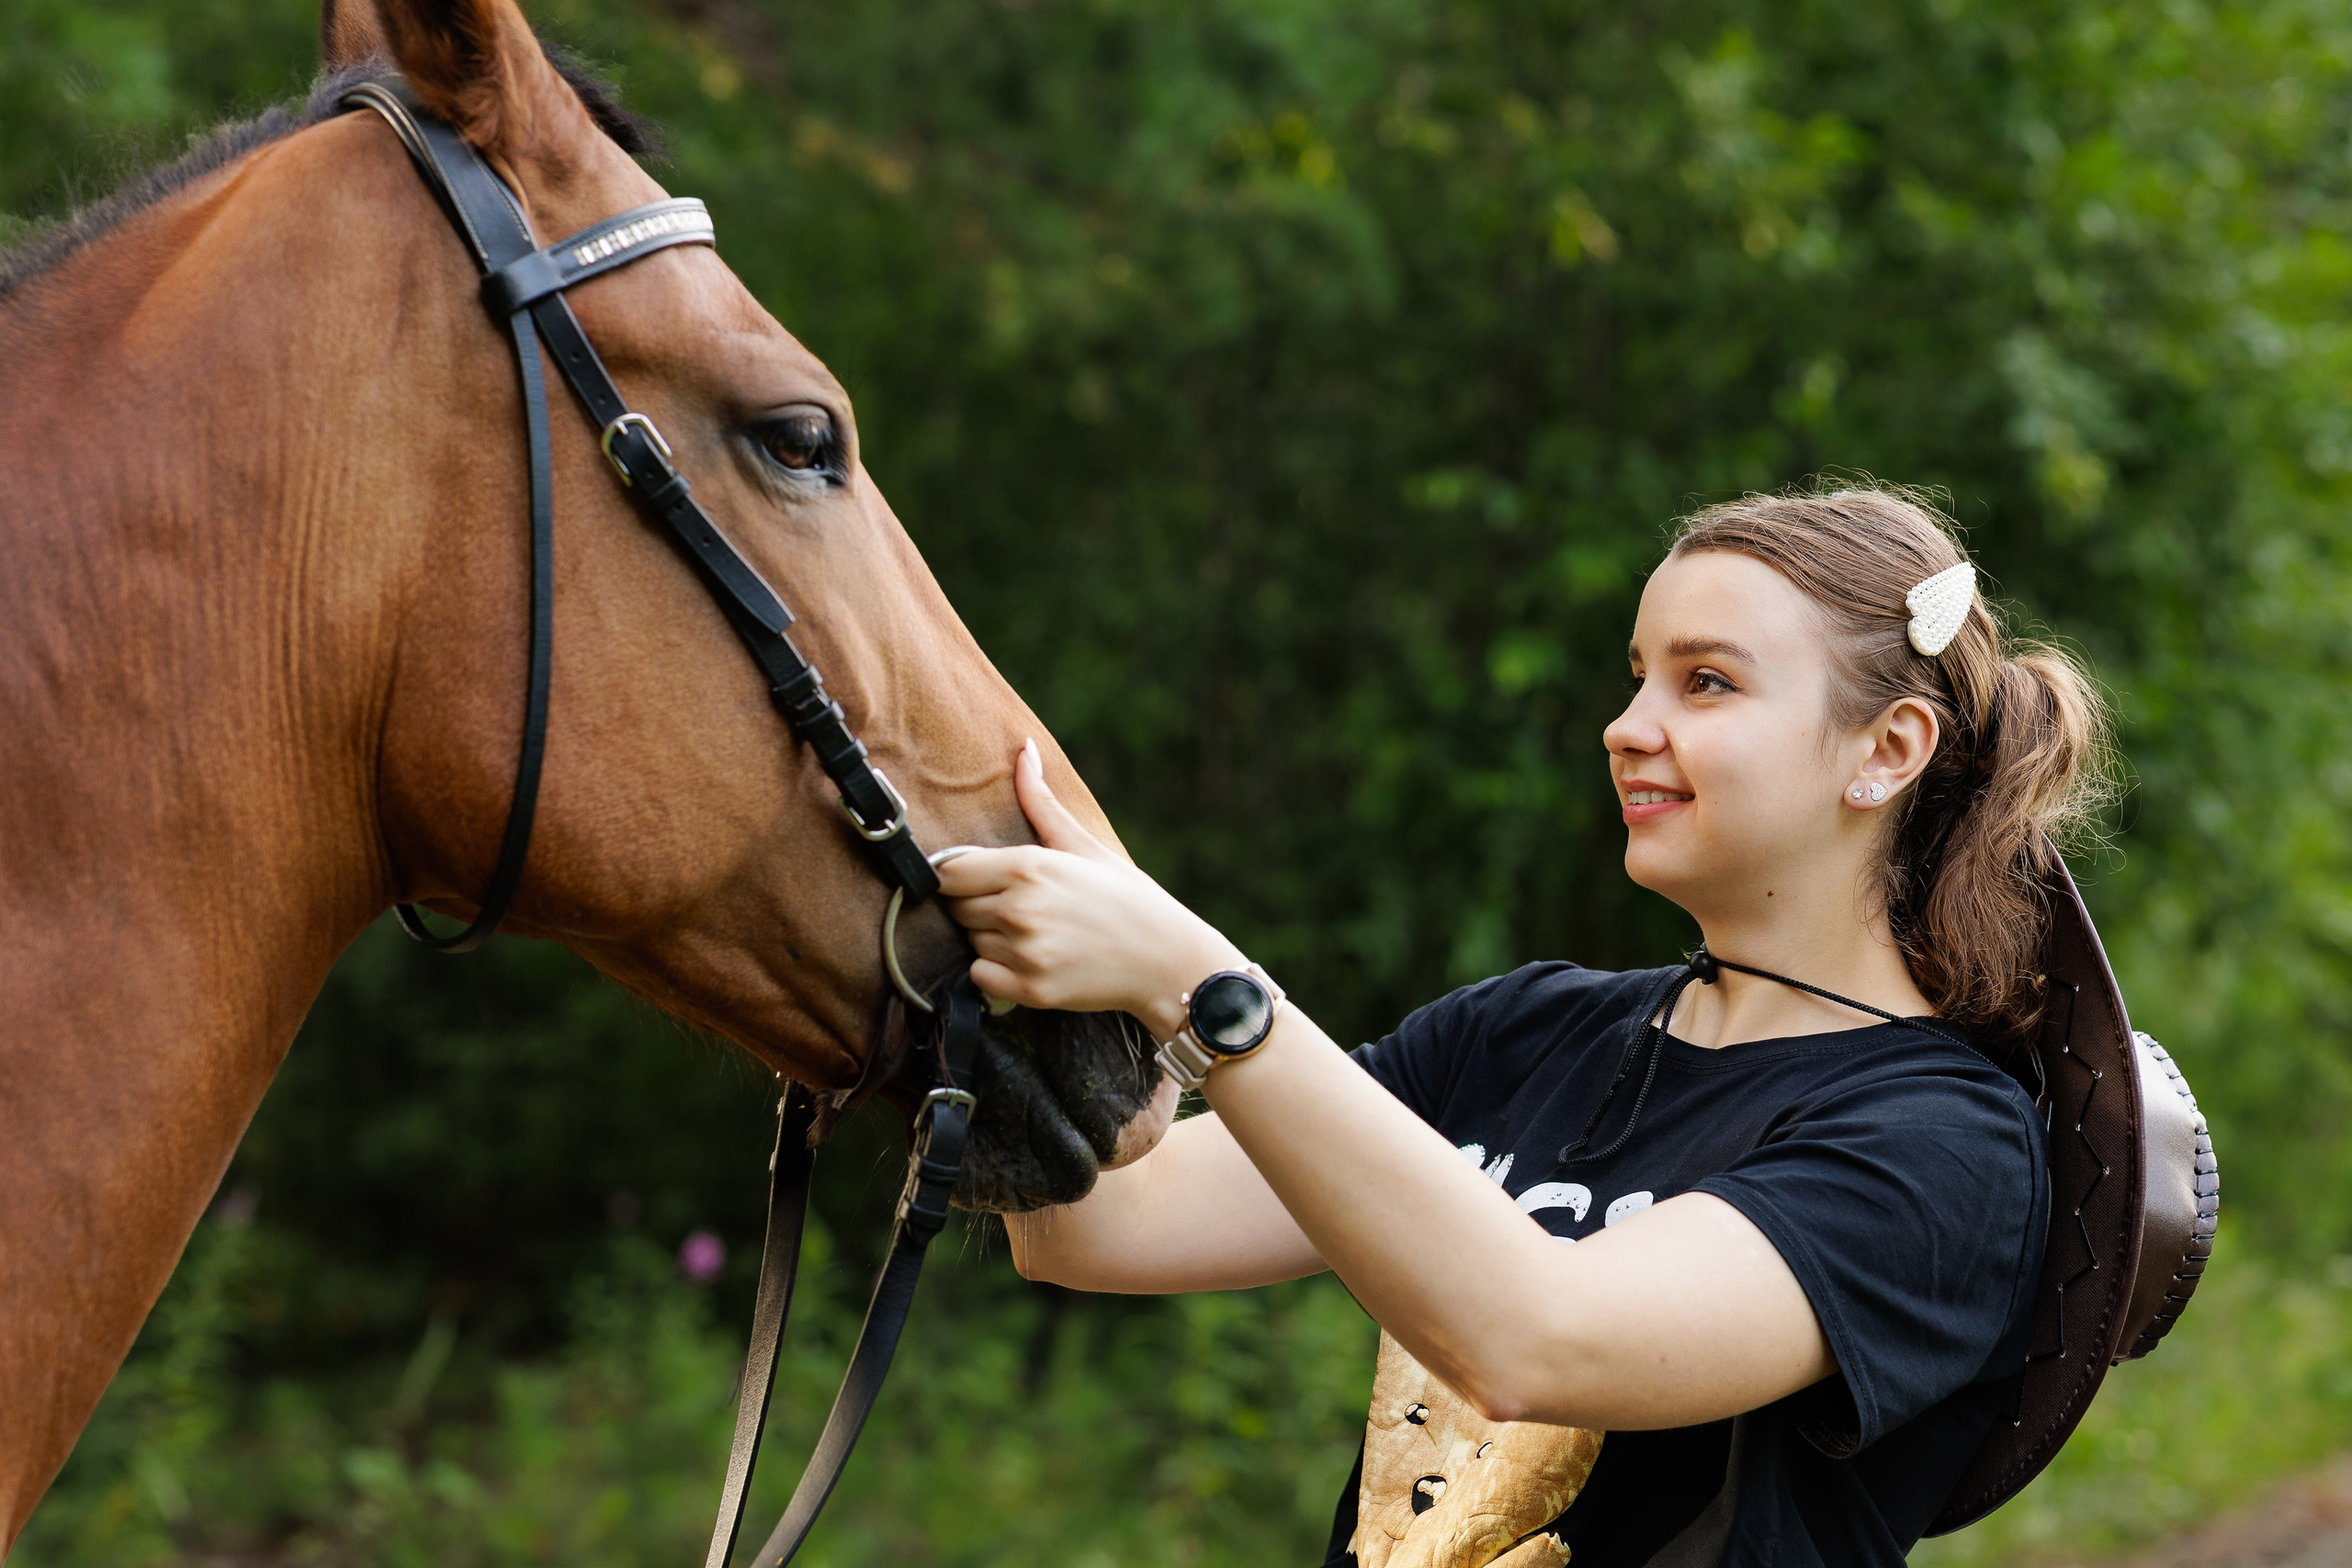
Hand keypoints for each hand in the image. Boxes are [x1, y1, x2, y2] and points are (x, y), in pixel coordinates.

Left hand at [938, 741, 1242, 1036]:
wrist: (1168, 960)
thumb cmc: (1128, 898)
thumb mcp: (1084, 845)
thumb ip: (1041, 802)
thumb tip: (1024, 749)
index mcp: (1028, 866)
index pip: (948, 872)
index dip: (957, 875)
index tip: (981, 880)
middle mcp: (1019, 909)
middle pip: (956, 908)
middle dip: (976, 906)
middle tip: (1020, 907)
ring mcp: (1025, 952)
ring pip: (970, 942)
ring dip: (990, 938)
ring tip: (1035, 933)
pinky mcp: (1031, 990)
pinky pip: (980, 977)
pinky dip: (995, 972)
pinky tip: (1030, 960)